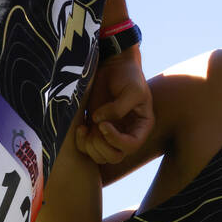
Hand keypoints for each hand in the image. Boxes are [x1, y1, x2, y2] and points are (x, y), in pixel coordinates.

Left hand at [76, 49, 153, 164]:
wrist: (113, 65)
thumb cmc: (128, 76)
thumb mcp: (132, 90)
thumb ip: (118, 108)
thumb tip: (99, 121)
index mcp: (141, 126)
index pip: (132, 145)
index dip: (116, 140)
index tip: (104, 125)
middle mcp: (127, 133)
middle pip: (115, 156)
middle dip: (102, 146)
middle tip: (96, 127)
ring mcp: (110, 133)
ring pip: (100, 156)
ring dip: (91, 146)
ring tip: (86, 128)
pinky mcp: (94, 129)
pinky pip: (87, 147)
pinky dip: (81, 142)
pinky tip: (80, 127)